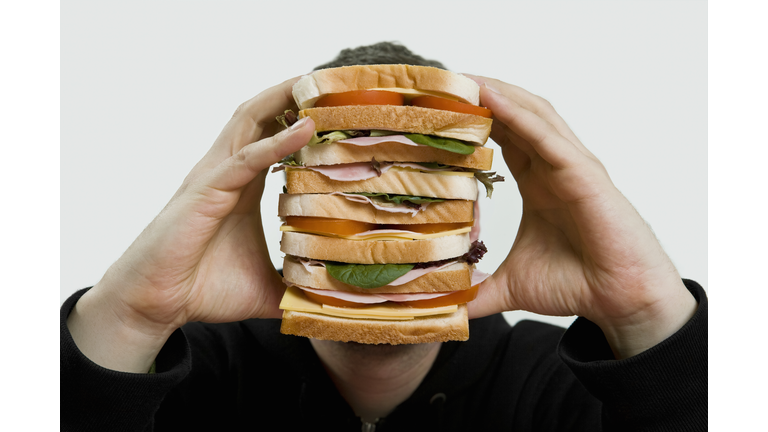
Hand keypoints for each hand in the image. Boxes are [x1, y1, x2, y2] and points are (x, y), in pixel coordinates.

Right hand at [67, 77, 313, 371]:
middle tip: (333, 81)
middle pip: (263, 117)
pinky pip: (245, 158)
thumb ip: (297, 290)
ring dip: (284, 100)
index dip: (304, 118)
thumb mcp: (267, 289)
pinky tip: (305, 129)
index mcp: (244, 186)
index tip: (341, 111)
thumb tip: (332, 307)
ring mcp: (215, 177)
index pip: (275, 138)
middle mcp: (229, 172)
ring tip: (319, 83)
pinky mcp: (205, 191)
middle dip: (295, 94)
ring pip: (250, 122)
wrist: (155, 306)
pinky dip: (275, 141)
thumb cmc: (203, 290)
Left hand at [464, 75, 695, 357]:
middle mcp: (554, 167)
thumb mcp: (511, 285)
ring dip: (498, 93)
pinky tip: (491, 99)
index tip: (439, 107)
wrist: (619, 301)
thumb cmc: (576, 284)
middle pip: (514, 116)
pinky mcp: (585, 174)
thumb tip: (447, 307)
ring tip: (463, 78)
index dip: (473, 119)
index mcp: (538, 181)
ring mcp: (571, 166)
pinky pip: (548, 137)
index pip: (502, 137)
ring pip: (532, 115)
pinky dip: (519, 115)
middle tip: (444, 82)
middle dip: (482, 96)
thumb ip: (478, 292)